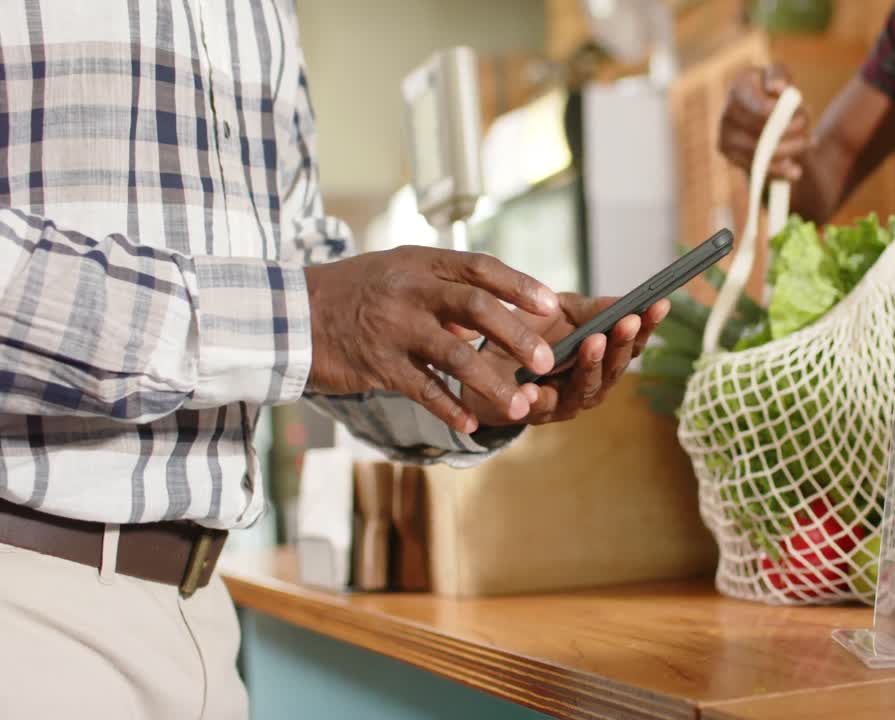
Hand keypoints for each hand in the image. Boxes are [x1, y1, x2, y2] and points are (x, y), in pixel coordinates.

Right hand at [303, 246, 560, 433]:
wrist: (288, 313)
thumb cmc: (355, 293)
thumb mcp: (399, 275)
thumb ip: (445, 292)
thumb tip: (493, 318)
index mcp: (421, 263)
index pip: (480, 268)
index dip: (519, 285)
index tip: (552, 304)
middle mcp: (410, 290)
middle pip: (476, 308)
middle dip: (516, 335)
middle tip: (545, 360)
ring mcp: (393, 327)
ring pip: (455, 354)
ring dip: (492, 382)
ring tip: (520, 405)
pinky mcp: (377, 364)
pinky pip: (423, 389)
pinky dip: (450, 407)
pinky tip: (471, 424)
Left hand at [463, 294, 670, 426]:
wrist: (487, 360)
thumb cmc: (532, 335)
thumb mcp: (561, 312)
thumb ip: (590, 309)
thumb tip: (625, 301)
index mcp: (603, 358)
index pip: (632, 343)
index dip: (648, 325)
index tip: (660, 304)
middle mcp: (593, 384)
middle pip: (615, 368)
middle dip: (623, 344)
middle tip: (627, 321)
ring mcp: (568, 402)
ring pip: (586, 389)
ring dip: (591, 366)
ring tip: (592, 342)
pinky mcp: (536, 414)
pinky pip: (540, 408)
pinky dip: (538, 400)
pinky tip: (534, 389)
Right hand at [718, 64, 810, 179]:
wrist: (754, 109)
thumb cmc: (769, 89)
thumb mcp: (777, 74)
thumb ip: (780, 76)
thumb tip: (779, 88)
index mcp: (739, 89)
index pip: (764, 109)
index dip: (786, 115)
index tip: (803, 113)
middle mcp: (727, 113)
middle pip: (765, 132)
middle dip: (793, 131)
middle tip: (809, 128)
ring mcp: (726, 136)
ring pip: (762, 152)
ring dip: (791, 150)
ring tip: (809, 143)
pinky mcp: (729, 155)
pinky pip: (756, 168)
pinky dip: (779, 171)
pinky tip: (796, 170)